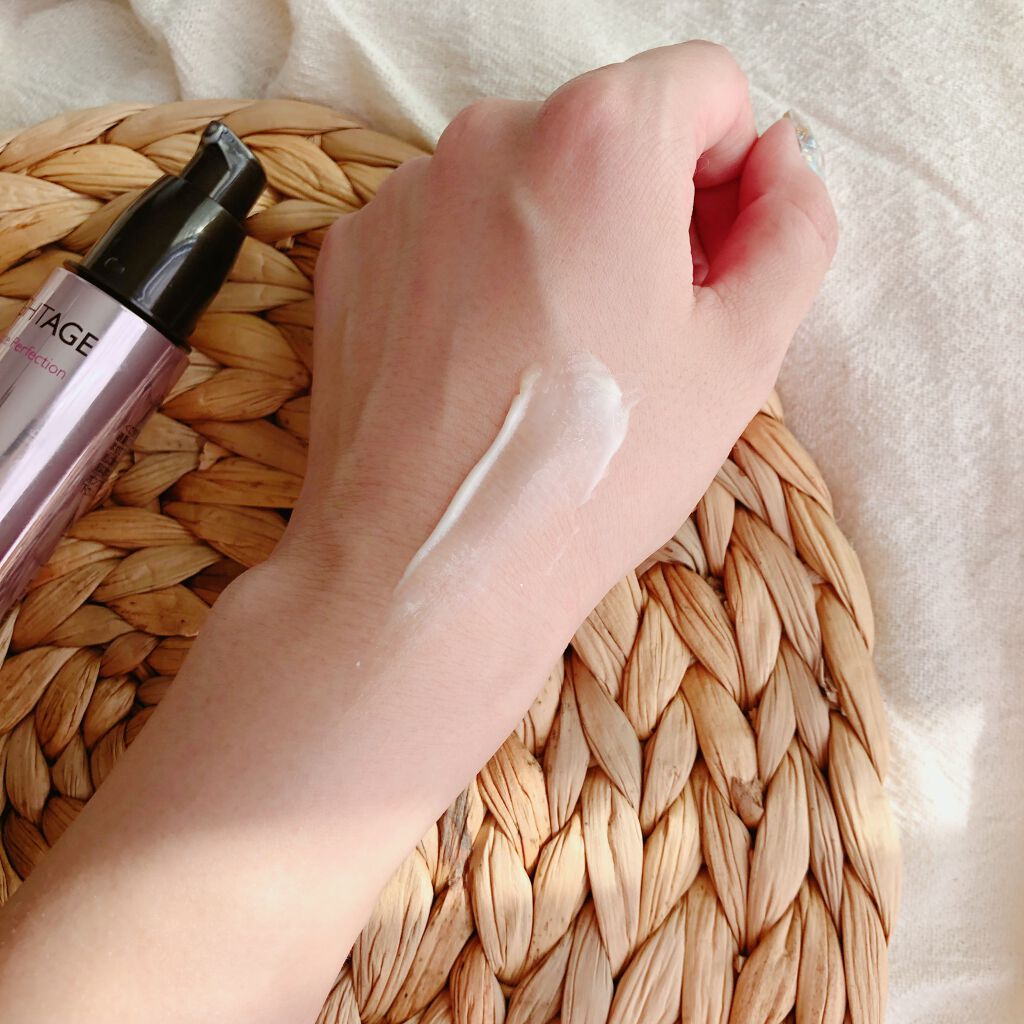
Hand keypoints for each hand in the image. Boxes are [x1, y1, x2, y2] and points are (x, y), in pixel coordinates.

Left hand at [274, 40, 836, 650]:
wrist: (431, 567)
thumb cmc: (587, 472)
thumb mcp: (742, 355)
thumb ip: (794, 229)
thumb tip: (780, 168)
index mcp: (599, 139)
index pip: (704, 85)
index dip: (729, 171)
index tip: (711, 256)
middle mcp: (489, 137)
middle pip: (608, 129)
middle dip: (644, 208)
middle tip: (640, 326)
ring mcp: (409, 194)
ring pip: (525, 180)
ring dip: (560, 239)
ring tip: (559, 359)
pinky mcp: (357, 250)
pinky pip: (450, 226)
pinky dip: (482, 270)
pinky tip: (490, 363)